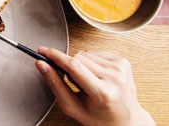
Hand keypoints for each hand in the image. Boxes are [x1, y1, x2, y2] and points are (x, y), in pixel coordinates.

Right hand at [36, 47, 153, 125]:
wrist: (126, 120)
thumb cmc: (99, 117)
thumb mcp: (73, 107)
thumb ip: (55, 85)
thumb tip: (42, 65)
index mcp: (102, 93)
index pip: (73, 66)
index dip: (55, 56)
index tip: (42, 51)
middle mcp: (115, 79)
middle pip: (77, 58)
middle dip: (70, 67)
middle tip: (78, 83)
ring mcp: (121, 69)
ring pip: (85, 53)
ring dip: (81, 64)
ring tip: (89, 81)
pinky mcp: (123, 62)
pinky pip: (95, 52)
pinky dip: (91, 62)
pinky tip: (96, 75)